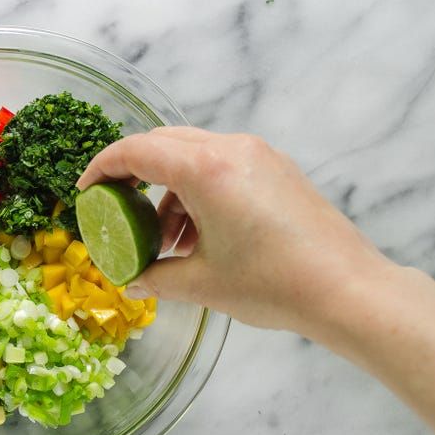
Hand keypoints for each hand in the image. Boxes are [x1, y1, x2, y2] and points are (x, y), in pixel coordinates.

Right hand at [76, 127, 390, 331]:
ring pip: (194, 155)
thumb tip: (133, 283)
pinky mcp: (278, 170)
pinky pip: (223, 167)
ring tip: (166, 241)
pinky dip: (199, 192)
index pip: (137, 150)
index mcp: (206, 169)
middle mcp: (232, 149)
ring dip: (169, 190)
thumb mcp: (202, 283)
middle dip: (134, 174)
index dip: (102, 168)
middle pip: (164, 143)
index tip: (86, 192)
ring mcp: (260, 155)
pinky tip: (201, 237)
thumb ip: (157, 277)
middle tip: (117, 209)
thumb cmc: (273, 284)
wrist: (348, 290)